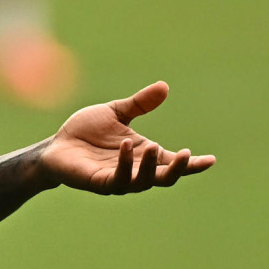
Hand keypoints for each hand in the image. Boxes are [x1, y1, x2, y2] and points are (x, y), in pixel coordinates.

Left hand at [39, 81, 215, 194]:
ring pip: (143, 181)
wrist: (57, 144)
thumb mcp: (117, 112)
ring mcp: (118, 178)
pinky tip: (125, 146)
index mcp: (143, 154)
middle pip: (164, 178)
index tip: (211, 160)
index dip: (192, 164)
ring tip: (153, 146)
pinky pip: (118, 179)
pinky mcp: (99, 182)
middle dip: (177, 169)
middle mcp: (134, 169)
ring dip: (150, 166)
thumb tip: (165, 86)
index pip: (171, 163)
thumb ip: (140, 104)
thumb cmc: (87, 130)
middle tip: (186, 154)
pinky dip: (125, 164)